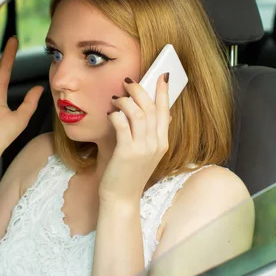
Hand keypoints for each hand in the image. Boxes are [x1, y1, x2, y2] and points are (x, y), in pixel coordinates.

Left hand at [100, 74, 170, 201]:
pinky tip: (110, 113)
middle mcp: (156, 144)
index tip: (162, 76)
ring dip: (125, 101)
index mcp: (162, 143)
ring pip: (138, 113)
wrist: (121, 199)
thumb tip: (162, 115)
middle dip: (140, 90)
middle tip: (128, 81)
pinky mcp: (127, 152)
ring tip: (115, 98)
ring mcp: (143, 148)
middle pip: (151, 108)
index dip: (164, 92)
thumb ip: (153, 134)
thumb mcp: (147, 154)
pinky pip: (122, 124)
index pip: (165, 111)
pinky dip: (115, 115)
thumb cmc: (130, 174)